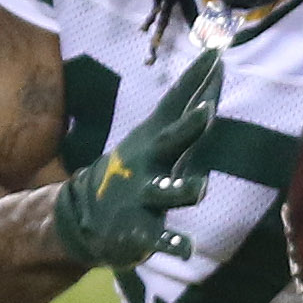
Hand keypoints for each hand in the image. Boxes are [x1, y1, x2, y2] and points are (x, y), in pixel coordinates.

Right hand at [51, 47, 221, 266]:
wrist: (85, 217)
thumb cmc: (136, 172)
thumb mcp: (156, 142)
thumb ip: (185, 116)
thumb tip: (214, 80)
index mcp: (154, 141)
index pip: (177, 105)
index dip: (196, 81)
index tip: (216, 53)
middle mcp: (148, 164)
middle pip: (170, 142)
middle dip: (188, 128)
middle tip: (208, 111)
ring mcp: (142, 197)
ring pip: (167, 192)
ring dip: (184, 189)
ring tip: (201, 187)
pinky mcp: (139, 230)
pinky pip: (159, 239)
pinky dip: (172, 243)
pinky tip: (187, 249)